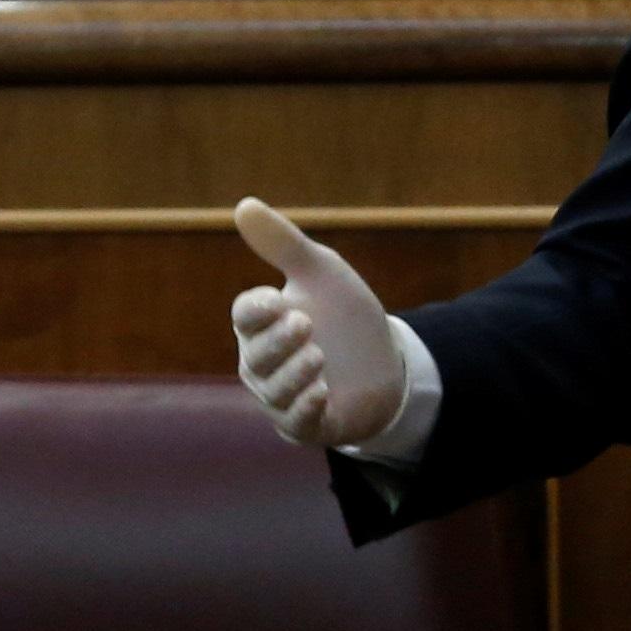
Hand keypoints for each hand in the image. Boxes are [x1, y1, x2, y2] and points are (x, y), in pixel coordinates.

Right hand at [227, 198, 406, 451]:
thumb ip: (283, 243)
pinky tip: (322, 394)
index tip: (276, 299)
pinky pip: (295, 423)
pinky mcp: (306, 425)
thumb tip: (244, 205)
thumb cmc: (343, 314)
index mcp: (261, 324)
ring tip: (319, 357)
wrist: (387, 362)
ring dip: (294, 375)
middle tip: (306, 324)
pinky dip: (305, 411)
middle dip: (278, 342)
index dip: (256, 310)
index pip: (244, 316)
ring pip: (273, 391)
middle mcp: (263, 363)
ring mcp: (282, 397)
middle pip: (255, 356)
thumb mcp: (320, 272)